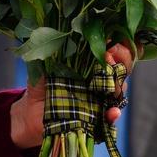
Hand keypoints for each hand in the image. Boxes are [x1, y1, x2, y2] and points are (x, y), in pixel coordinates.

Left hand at [9, 41, 135, 149]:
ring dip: (119, 84)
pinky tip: (111, 112)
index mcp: (88, 63)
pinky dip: (113, 114)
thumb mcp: (42, 69)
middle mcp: (98, 79)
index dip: (118, 44)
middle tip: (108, 57)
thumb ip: (50, 55)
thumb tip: (56, 38)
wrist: (33, 117)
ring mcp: (100, 98)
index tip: (110, 42)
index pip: (112, 49)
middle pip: (123, 65)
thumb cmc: (40, 89)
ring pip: (121, 88)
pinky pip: (111, 116)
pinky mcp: (97, 118)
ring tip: (109, 83)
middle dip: (122, 59)